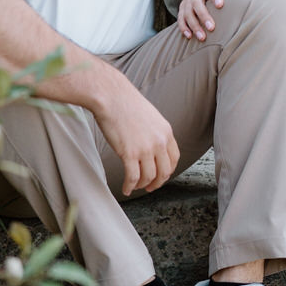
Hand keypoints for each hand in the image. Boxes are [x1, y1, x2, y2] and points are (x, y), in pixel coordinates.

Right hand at [92, 69, 179, 195]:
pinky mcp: (129, 153)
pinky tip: (126, 188)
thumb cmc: (125, 102)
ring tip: (135, 186)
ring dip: (142, 185)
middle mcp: (159, 141)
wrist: (111, 96)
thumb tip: (151, 147)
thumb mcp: (150, 116)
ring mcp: (145, 148)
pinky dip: (130, 186)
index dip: (168, 171)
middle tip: (149, 187)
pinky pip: (133, 177)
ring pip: (149, 177)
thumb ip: (154, 132)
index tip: (160, 176)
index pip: (174, 158)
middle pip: (164, 172)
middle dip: (157, 183)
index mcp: (166, 131)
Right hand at [177, 0, 226, 41]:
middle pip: (197, 3)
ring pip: (187, 13)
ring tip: (202, 37)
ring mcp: (187, 1)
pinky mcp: (181, 9)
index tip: (221, 5)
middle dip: (204, 16)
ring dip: (194, 25)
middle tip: (212, 28)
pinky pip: (180, 19)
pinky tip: (189, 36)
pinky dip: (184, 27)